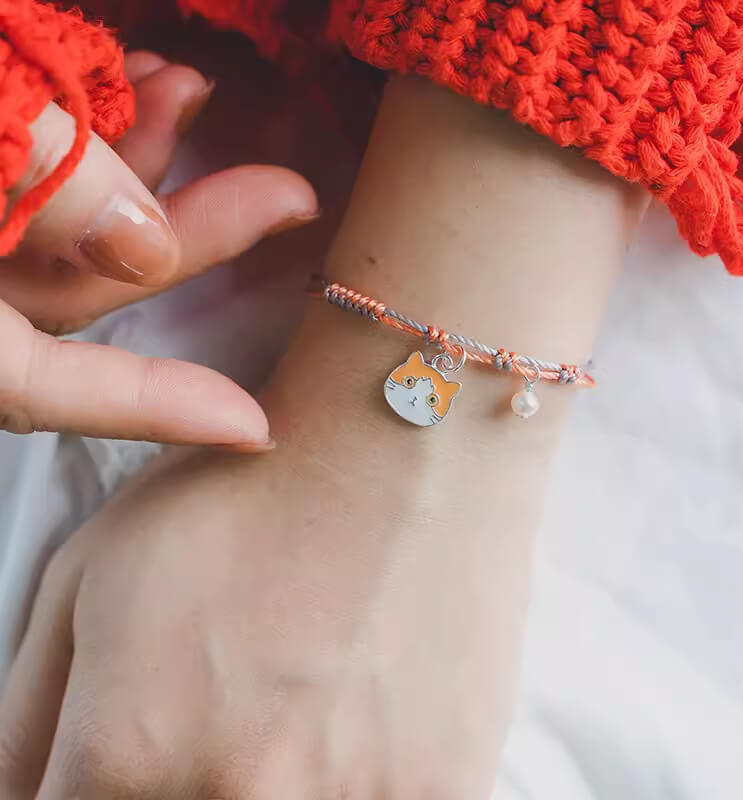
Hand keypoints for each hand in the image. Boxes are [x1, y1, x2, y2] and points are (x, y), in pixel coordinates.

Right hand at [0, 52, 317, 447]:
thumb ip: (43, 188)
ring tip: (190, 90)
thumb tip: (147, 249)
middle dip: (195, 231)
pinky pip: (41, 168)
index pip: (49, 390)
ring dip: (142, 156)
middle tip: (287, 195)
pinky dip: (88, 127)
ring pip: (71, 220)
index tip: (255, 427)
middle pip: (90, 285)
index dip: (156, 408)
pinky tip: (133, 78)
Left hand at [0, 353, 528, 799]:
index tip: (156, 752)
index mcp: (129, 751)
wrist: (403, 444)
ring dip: (294, 778)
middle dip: (196, 780)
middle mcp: (236, 795)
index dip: (114, 787)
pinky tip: (372, 705)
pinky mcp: (443, 787)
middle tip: (245, 704)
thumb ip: (30, 719)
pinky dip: (367, 776)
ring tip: (316, 694)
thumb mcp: (93, 571)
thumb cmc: (251, 487)